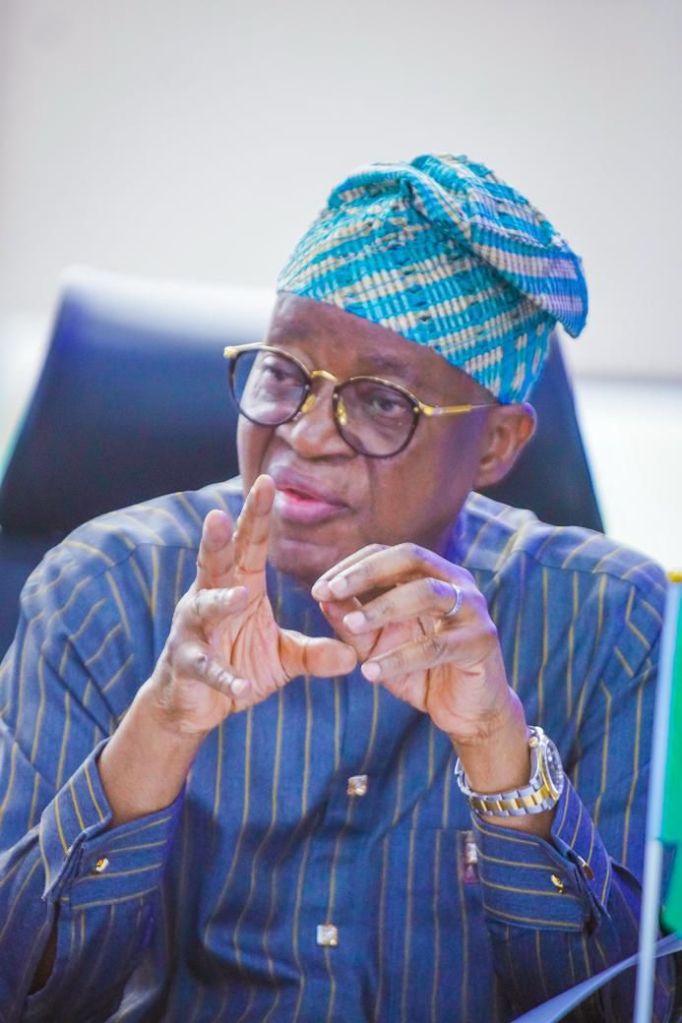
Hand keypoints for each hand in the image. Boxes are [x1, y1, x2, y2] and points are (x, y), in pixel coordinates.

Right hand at [147, 474, 356, 736]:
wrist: (193, 703)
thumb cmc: (237, 664)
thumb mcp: (283, 657)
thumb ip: (315, 653)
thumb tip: (354, 657)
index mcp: (239, 585)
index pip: (249, 544)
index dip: (256, 515)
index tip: (268, 481)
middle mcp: (209, 598)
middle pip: (215, 562)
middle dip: (218, 539)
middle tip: (219, 513)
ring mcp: (193, 630)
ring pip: (204, 608)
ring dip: (222, 602)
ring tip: (242, 598)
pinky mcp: (186, 664)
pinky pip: (206, 668)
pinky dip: (224, 677)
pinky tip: (241, 687)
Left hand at [311, 542, 517, 745]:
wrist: (467, 712)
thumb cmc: (420, 671)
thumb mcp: (377, 645)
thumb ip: (352, 621)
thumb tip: (322, 598)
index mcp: (431, 575)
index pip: (387, 554)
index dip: (351, 566)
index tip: (319, 589)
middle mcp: (455, 583)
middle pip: (410, 558)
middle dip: (366, 572)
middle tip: (331, 591)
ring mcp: (472, 610)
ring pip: (426, 593)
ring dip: (383, 607)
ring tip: (352, 625)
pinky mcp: (480, 643)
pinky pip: (435, 646)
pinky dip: (400, 658)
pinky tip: (371, 672)